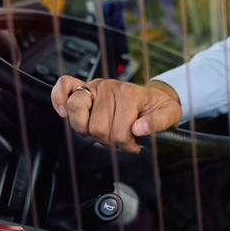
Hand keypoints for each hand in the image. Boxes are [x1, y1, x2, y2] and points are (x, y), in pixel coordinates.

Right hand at [51, 76, 181, 152]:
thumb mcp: (170, 114)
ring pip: (77, 115)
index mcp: (129, 94)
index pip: (117, 132)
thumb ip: (159, 122)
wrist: (153, 96)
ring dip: (87, 130)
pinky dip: (59, 99)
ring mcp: (94, 86)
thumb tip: (138, 129)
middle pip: (96, 128)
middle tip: (118, 137)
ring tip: (102, 130)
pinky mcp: (83, 87)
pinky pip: (64, 86)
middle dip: (107, 140)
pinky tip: (65, 112)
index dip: (126, 144)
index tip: (134, 144)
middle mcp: (109, 87)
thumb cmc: (157, 106)